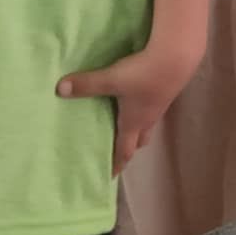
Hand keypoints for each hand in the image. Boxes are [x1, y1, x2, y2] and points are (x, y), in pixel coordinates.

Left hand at [58, 42, 203, 175]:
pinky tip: (136, 97)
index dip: (116, 164)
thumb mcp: (111, 79)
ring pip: (146, 123)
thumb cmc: (142, 75)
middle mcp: (147, 118)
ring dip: (136, 127)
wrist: (176, 58)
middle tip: (114, 149)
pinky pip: (151, 108)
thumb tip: (59, 90)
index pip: (124, 151)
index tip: (109, 176)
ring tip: (123, 123)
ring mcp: (158, 105)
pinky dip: (142, 109)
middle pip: (138, 140)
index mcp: (133, 122)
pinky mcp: (164, 91)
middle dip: (127, 147)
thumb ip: (86, 84)